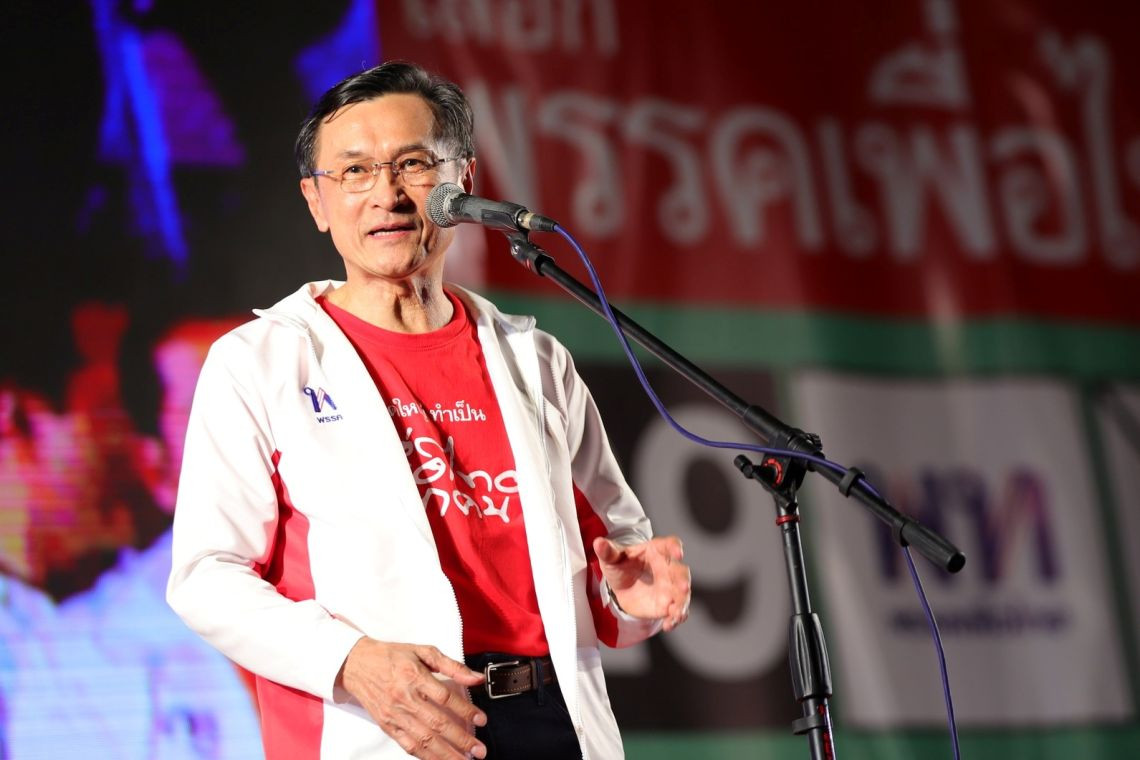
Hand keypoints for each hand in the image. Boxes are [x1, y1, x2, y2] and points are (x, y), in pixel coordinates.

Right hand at [337, 638, 486, 758]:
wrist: (356, 664)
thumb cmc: (392, 656)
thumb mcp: (423, 651)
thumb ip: (452, 665)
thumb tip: (476, 677)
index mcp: (415, 676)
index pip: (445, 698)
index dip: (465, 710)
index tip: (481, 720)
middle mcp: (404, 697)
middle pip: (437, 724)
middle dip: (461, 740)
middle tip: (479, 750)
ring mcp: (395, 714)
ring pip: (423, 740)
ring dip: (445, 754)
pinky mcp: (387, 725)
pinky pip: (407, 744)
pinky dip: (424, 756)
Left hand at [593, 535, 691, 631]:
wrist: (621, 589)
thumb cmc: (621, 566)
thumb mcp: (612, 559)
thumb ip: (608, 551)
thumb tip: (598, 543)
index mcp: (656, 551)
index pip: (669, 545)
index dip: (675, 547)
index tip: (678, 553)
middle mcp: (667, 568)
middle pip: (680, 572)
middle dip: (683, 580)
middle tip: (684, 587)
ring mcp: (670, 587)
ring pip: (682, 594)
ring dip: (682, 603)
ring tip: (677, 613)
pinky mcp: (669, 605)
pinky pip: (676, 611)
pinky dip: (675, 618)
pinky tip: (669, 625)